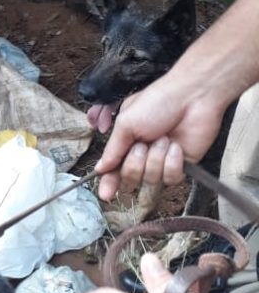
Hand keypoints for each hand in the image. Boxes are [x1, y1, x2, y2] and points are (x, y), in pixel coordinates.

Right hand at [94, 79, 226, 201]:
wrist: (191, 97)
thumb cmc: (157, 102)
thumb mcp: (126, 122)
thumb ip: (113, 149)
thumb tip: (100, 169)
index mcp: (126, 142)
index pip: (114, 169)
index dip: (108, 183)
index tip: (105, 195)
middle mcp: (143, 155)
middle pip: (131, 179)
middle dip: (135, 163)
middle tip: (143, 144)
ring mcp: (162, 161)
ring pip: (151, 179)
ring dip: (156, 158)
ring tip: (164, 138)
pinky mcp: (182, 166)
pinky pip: (170, 178)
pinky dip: (172, 162)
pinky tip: (176, 146)